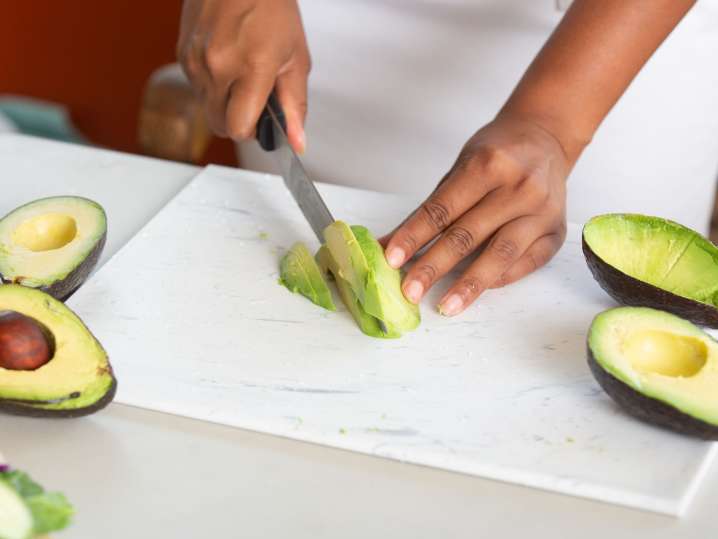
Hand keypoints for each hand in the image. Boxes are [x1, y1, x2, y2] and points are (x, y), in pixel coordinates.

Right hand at [177, 0, 309, 152]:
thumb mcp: (296, 58)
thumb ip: (295, 105)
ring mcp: (195, 60)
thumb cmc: (271, 7)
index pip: (238, 128)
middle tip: (255, 99)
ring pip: (207, 108)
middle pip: (219, 125)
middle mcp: (217, 65)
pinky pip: (196, 88)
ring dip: (224, 102)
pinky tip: (227, 61)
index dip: (252, 131)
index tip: (261, 121)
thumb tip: (297, 142)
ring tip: (242, 73)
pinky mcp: (182, 54)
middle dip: (238, 120)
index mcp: (251, 66)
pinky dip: (212, 85)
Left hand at [382, 114, 571, 316]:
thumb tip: (389, 244)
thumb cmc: (497, 154)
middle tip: (410, 292)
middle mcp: (519, 188)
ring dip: (469, 284)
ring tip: (446, 306)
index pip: (442, 209)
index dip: (414, 236)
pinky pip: (525, 264)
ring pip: (499, 255)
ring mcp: (542, 211)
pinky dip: (499, 279)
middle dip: (434, 267)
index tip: (392, 260)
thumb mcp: (460, 168)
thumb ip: (429, 209)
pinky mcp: (556, 232)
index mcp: (489, 164)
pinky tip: (477, 291)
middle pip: (467, 235)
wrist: (546, 138)